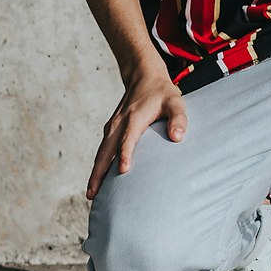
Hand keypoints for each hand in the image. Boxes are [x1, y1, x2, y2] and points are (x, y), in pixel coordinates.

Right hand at [86, 63, 186, 199]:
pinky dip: (98, 165)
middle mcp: (119, 123)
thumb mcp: (176, 101)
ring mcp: (112, 127)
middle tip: (93, 194)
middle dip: (98, 173)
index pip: (128, 139)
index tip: (123, 170)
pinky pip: (102, 150)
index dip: (125, 154)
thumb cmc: (162, 92)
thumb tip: (177, 137)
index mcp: (134, 118)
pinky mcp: (110, 130)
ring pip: (101, 153)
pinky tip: (98, 180)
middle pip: (105, 151)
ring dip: (95, 172)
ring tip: (91, 194)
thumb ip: (179, 118)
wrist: (143, 76)